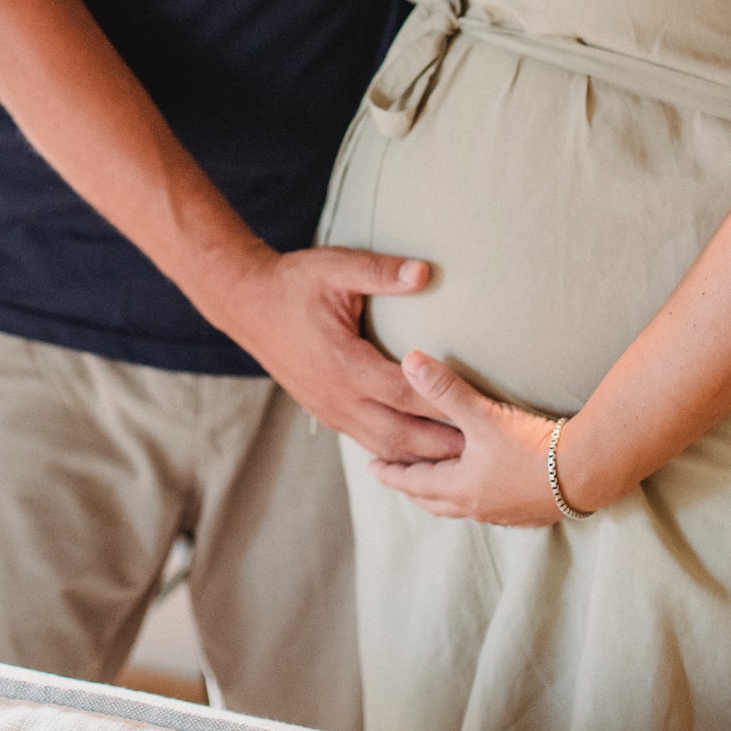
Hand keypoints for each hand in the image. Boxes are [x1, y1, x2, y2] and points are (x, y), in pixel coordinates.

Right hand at [222, 248, 464, 463]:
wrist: (247, 304)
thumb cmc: (294, 283)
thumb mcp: (337, 268)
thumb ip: (381, 272)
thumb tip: (425, 271)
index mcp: (345, 365)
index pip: (406, 394)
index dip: (443, 404)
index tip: (479, 410)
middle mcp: (339, 397)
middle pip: (400, 436)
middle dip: (441, 447)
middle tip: (483, 452)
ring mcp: (331, 410)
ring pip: (383, 448)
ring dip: (420, 458)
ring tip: (459, 462)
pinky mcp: (325, 412)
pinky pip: (367, 441)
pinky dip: (396, 453)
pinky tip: (419, 454)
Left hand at [367, 352, 564, 524]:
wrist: (586, 472)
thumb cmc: (531, 447)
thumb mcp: (482, 414)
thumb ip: (444, 388)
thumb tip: (408, 360)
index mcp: (460, 488)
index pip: (414, 483)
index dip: (392, 474)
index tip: (373, 468)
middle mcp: (479, 506)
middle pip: (434, 501)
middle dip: (413, 488)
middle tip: (396, 478)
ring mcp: (506, 512)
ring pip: (462, 507)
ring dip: (442, 495)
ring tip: (435, 483)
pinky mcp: (530, 511)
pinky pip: (489, 508)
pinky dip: (473, 497)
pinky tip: (483, 487)